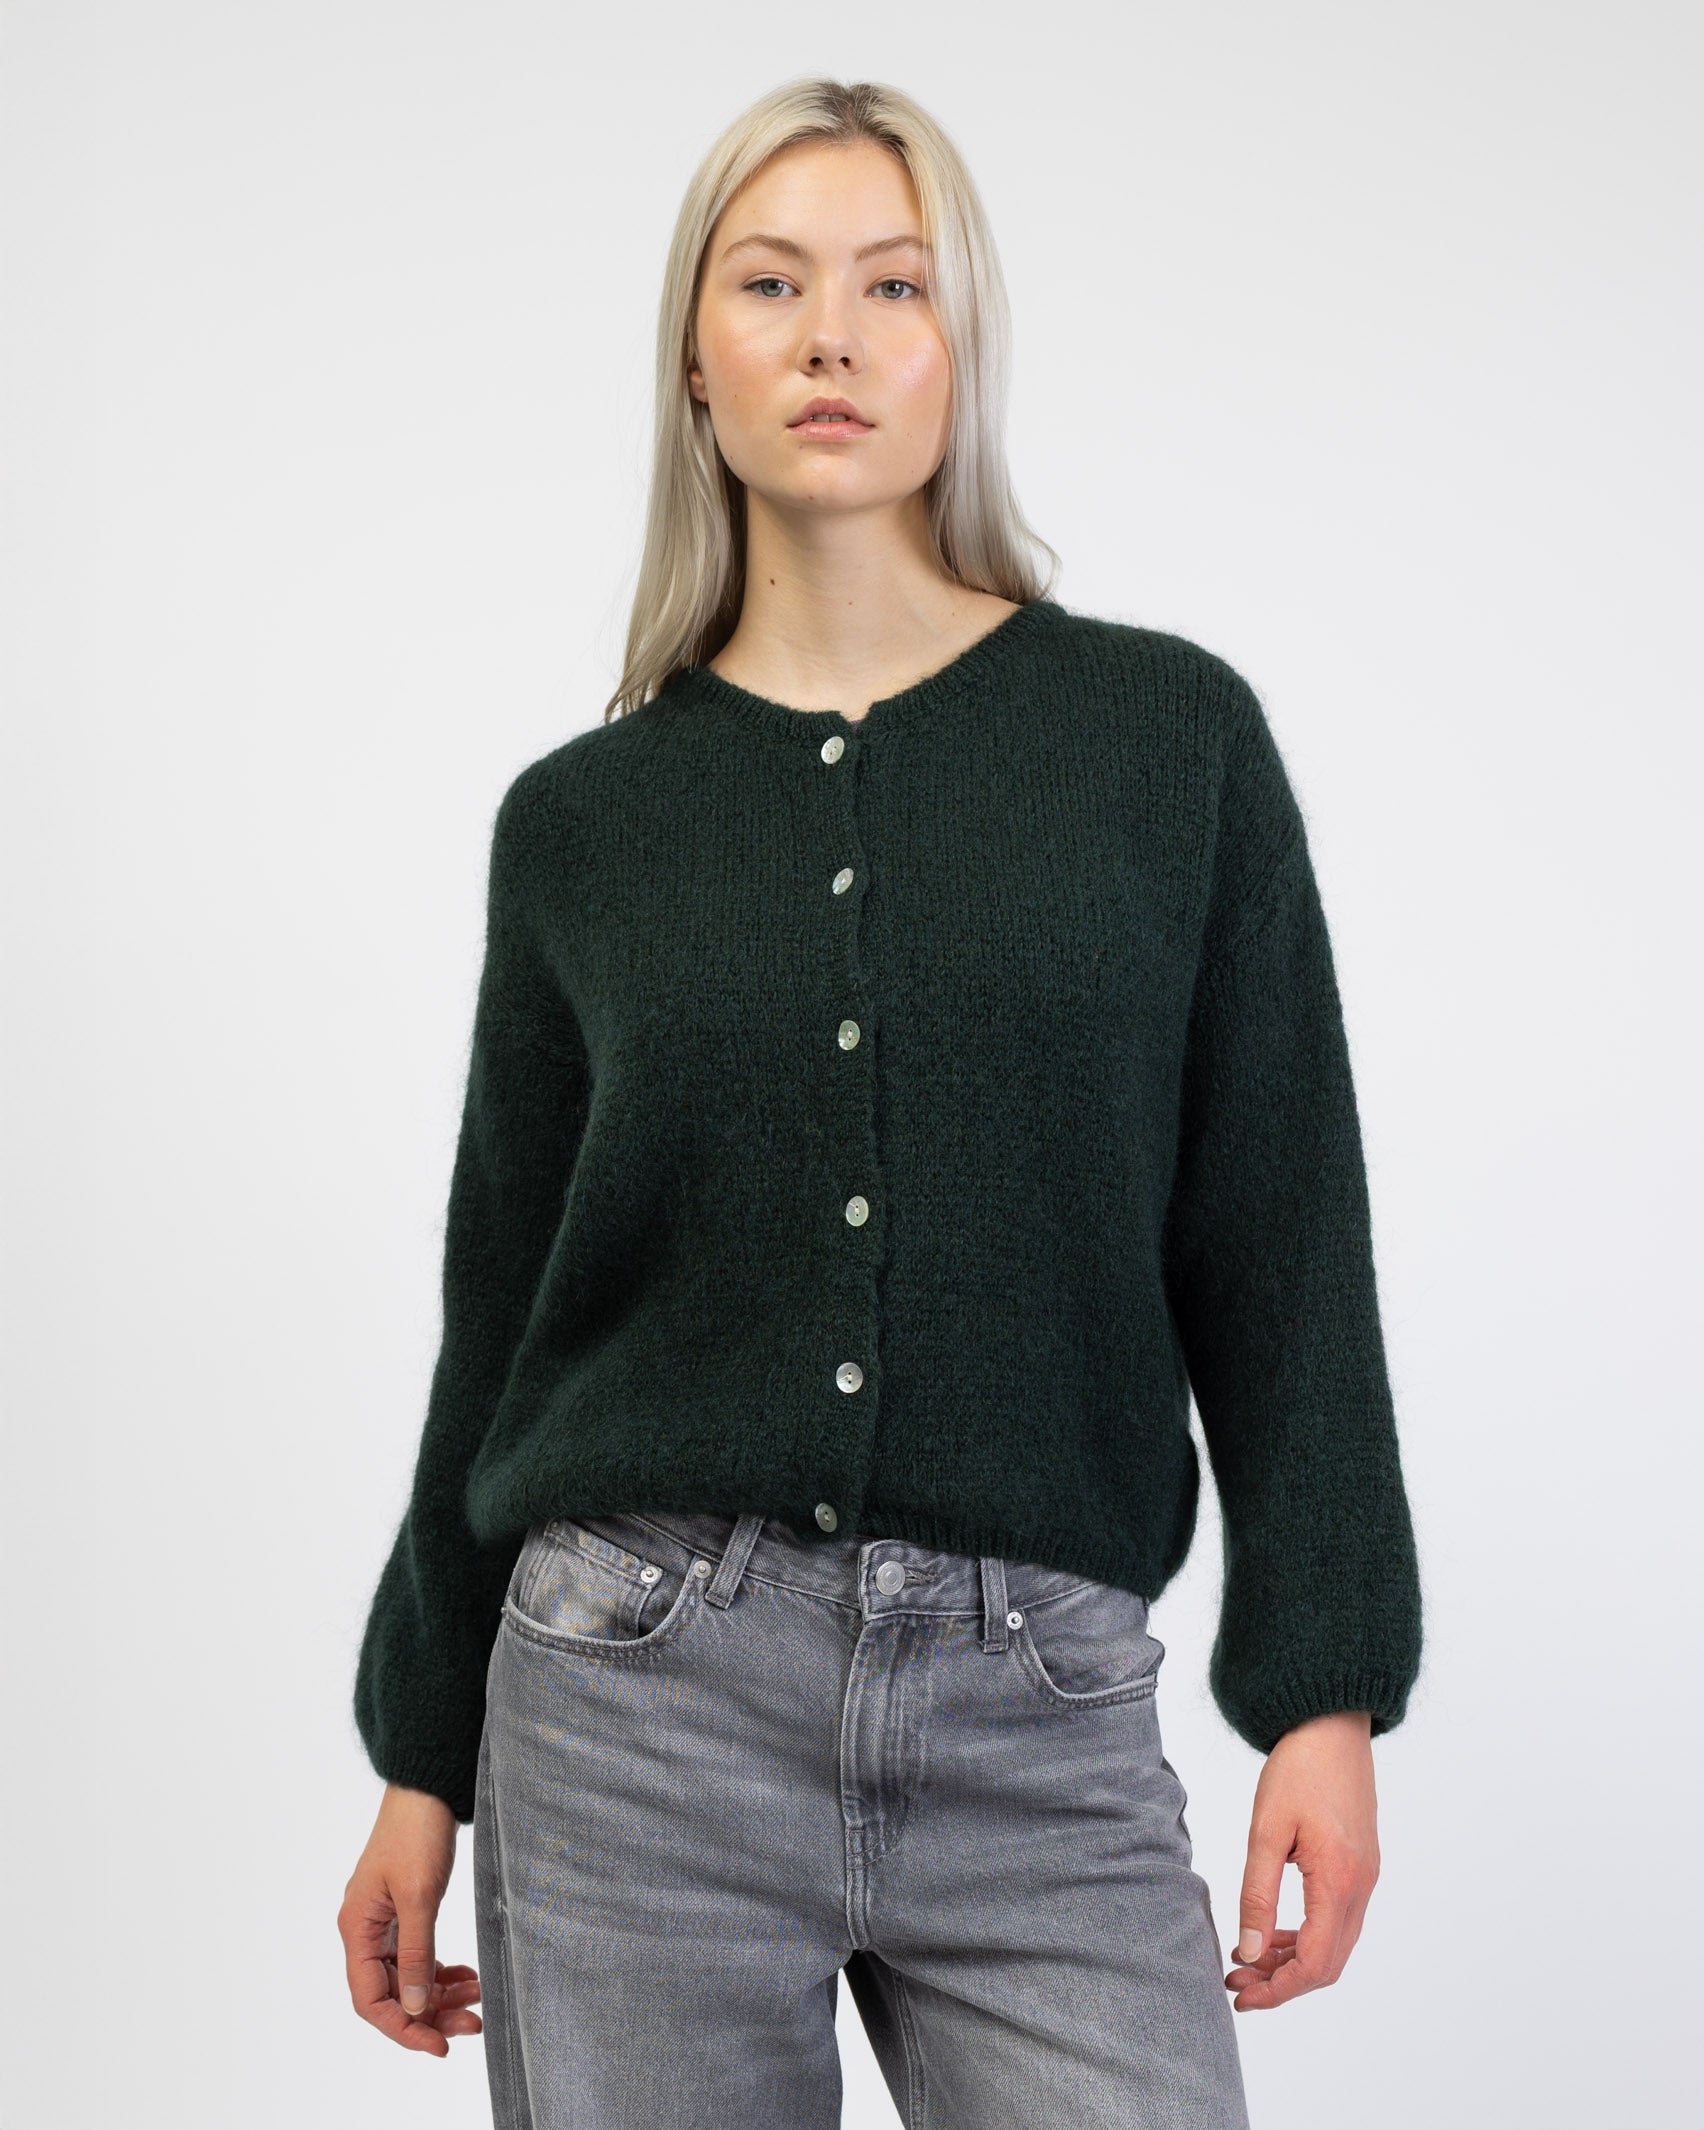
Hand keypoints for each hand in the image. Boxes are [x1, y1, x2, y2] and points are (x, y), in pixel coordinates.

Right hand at [339, 1782, 482, 2055]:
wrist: (428, 1786)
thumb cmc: (417, 1831)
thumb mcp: (420, 1896)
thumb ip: (415, 1954)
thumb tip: (413, 2007)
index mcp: (356, 1928)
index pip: (369, 1999)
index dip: (403, 2028)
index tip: (439, 2045)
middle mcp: (364, 1929)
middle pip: (390, 1993)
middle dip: (429, 2015)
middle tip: (471, 2025)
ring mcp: (384, 1921)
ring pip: (407, 1977)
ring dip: (440, 1995)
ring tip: (477, 2000)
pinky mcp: (405, 1911)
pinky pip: (418, 1956)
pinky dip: (441, 1971)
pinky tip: (467, 1977)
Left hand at [1224, 1710, 1379, 2011]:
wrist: (1332, 1724)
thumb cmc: (1298, 1768)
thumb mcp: (1266, 1830)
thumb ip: (1257, 1894)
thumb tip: (1251, 1952)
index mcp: (1339, 1881)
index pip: (1315, 1964)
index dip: (1278, 1990)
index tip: (1241, 1994)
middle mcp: (1361, 1887)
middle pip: (1329, 1964)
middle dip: (1283, 1982)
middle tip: (1237, 1980)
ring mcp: (1366, 1877)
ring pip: (1335, 1944)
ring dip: (1293, 1961)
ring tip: (1247, 1958)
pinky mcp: (1361, 1865)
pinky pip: (1338, 1920)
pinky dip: (1307, 1936)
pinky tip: (1273, 1930)